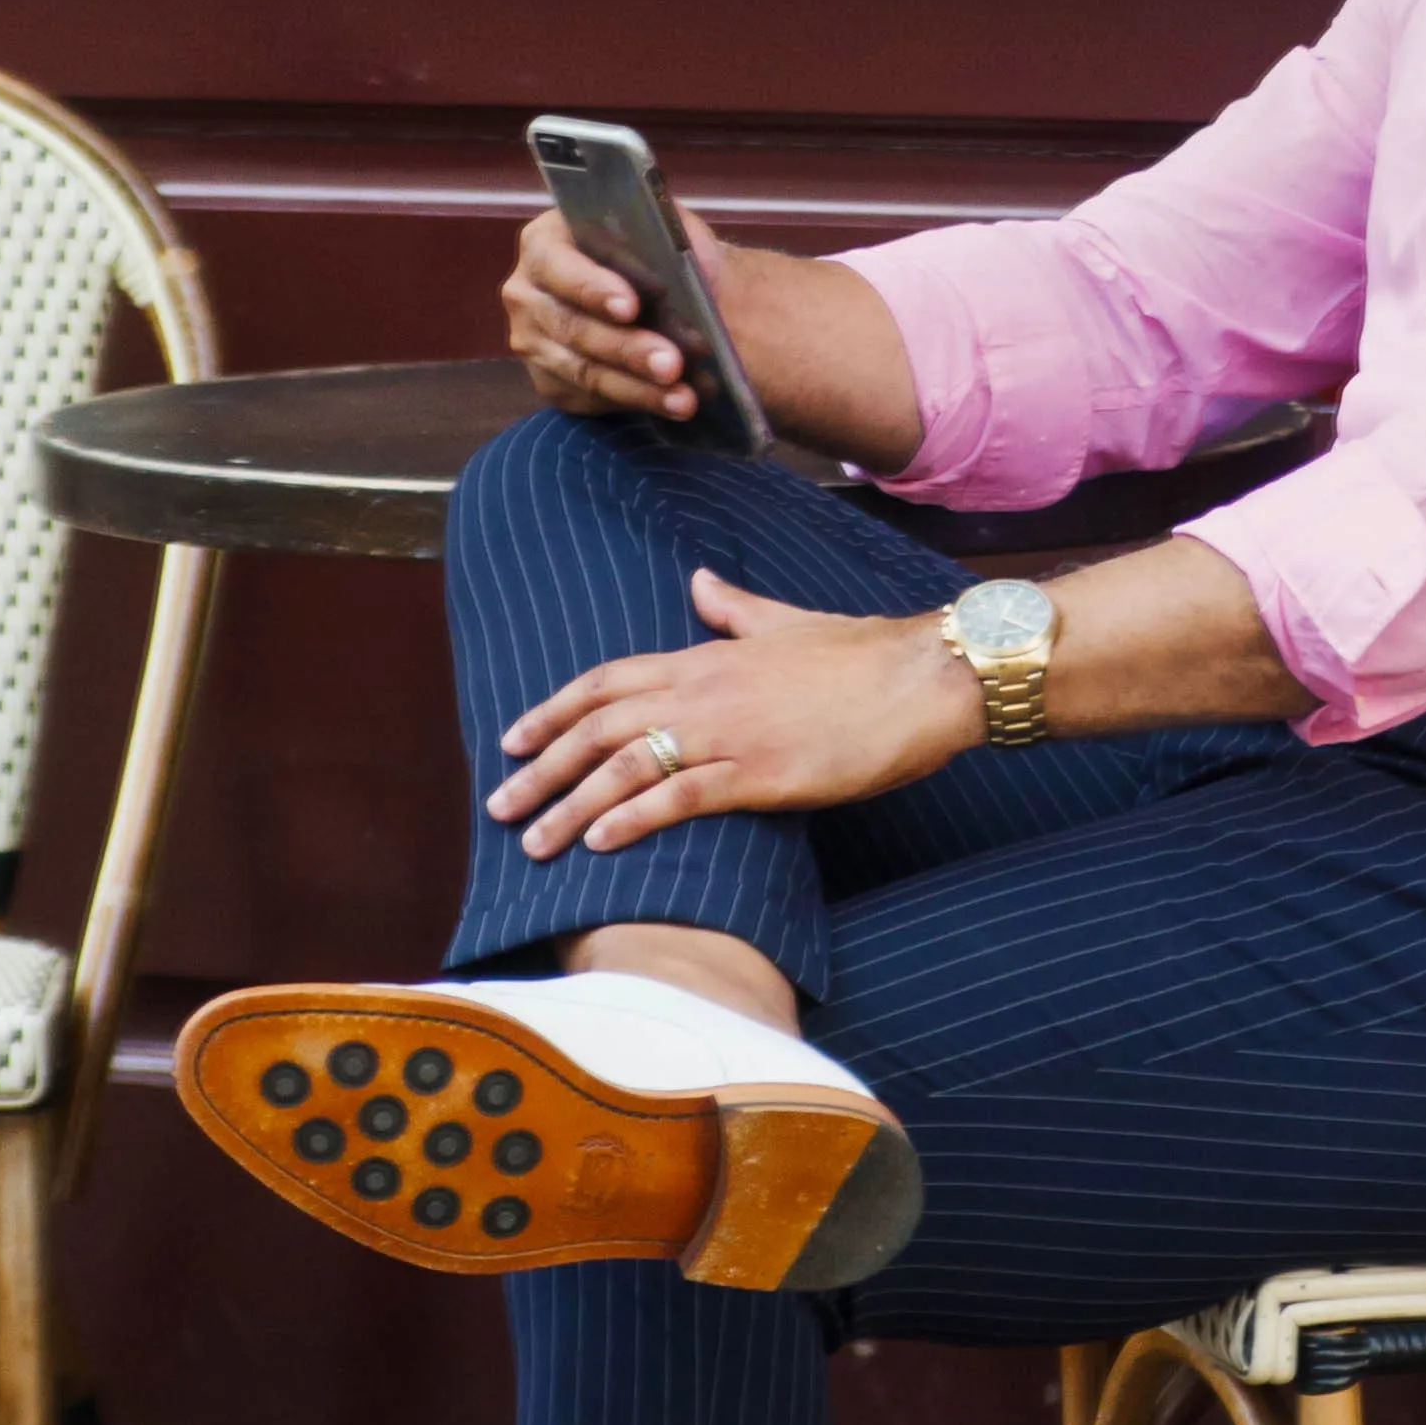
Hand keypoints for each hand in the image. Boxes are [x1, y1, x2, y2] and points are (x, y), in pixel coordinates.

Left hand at [490, 572, 982, 855]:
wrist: (926, 677)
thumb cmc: (865, 654)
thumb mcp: (787, 621)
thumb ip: (734, 606)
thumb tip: (699, 582)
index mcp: (706, 656)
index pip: (607, 681)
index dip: (553, 710)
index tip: (512, 739)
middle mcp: (704, 691)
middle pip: (597, 727)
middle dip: (540, 767)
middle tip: (499, 807)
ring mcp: (730, 732)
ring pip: (625, 766)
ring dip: (570, 806)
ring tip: (533, 843)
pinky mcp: (762, 774)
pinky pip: (680, 796)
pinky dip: (633, 818)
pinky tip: (600, 843)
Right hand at [505, 203, 721, 420]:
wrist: (660, 296)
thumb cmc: (659, 255)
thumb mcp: (668, 233)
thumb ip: (670, 240)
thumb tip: (684, 264)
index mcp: (546, 241)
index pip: (559, 263)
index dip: (593, 287)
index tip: (632, 308)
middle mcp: (526, 291)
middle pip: (571, 326)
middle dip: (626, 348)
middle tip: (672, 364)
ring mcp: (532, 340)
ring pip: (582, 370)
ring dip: (637, 387)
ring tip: (683, 397)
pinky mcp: (549, 380)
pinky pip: (587, 398)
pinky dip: (635, 402)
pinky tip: (672, 404)